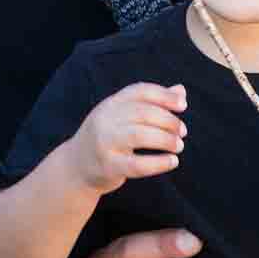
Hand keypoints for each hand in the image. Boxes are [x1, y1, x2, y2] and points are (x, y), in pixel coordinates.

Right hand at [64, 83, 186, 193]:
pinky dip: (159, 163)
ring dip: (166, 140)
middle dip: (169, 121)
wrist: (75, 166)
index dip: (164, 96)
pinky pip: (137, 164)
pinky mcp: (108, 166)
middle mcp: (105, 119)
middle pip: (143, 113)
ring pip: (140, 136)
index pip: (140, 91)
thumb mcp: (123, 116)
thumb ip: (151, 103)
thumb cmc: (107, 138)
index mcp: (111, 104)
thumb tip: (181, 91)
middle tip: (183, 131)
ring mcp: (104, 143)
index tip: (183, 106)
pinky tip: (172, 161)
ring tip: (179, 146)